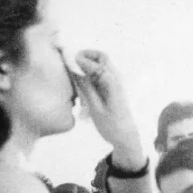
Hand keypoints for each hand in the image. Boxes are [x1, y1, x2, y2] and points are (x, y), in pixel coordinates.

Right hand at [72, 50, 145, 167]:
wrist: (127, 136)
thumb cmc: (111, 126)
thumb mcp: (95, 109)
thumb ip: (86, 88)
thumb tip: (74, 70)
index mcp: (114, 84)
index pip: (97, 63)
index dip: (81, 58)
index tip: (66, 58)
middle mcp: (118, 79)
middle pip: (101, 57)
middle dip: (85, 55)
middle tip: (70, 61)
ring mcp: (118, 81)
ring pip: (102, 63)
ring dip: (88, 63)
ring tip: (75, 72)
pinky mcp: (115, 85)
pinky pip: (102, 72)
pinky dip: (91, 71)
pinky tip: (83, 82)